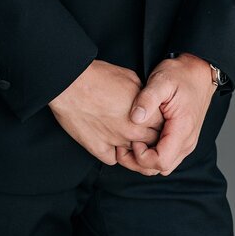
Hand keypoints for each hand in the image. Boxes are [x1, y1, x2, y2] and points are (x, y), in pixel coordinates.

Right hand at [48, 59, 163, 165]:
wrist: (71, 83)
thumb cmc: (99, 76)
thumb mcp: (131, 78)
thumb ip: (144, 96)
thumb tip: (147, 103)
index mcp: (145, 114)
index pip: (163, 127)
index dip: (159, 123)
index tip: (153, 119)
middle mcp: (133, 131)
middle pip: (151, 143)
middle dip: (149, 136)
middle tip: (141, 128)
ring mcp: (115, 142)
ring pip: (133, 155)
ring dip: (131, 145)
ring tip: (123, 133)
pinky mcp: (98, 148)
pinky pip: (112, 159)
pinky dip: (112, 152)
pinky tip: (109, 140)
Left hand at [115, 53, 214, 175]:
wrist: (198, 71)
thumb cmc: (181, 75)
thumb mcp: (162, 81)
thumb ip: (148, 99)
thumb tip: (135, 118)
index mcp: (182, 130)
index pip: (160, 161)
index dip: (142, 156)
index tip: (133, 139)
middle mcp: (187, 141)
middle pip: (160, 168)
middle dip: (139, 162)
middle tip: (125, 144)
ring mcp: (185, 142)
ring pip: (163, 165)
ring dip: (144, 159)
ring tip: (131, 141)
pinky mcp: (181, 139)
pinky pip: (166, 156)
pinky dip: (151, 153)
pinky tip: (141, 138)